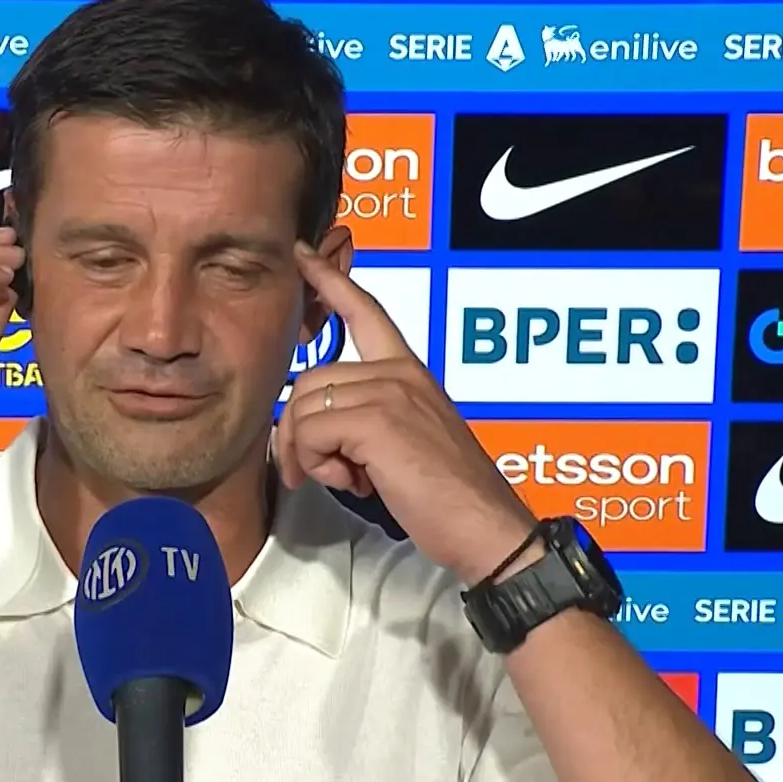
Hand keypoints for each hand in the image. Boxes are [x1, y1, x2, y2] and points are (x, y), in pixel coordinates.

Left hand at [276, 245, 534, 584]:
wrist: (484, 527)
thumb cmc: (448, 496)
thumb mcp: (409, 441)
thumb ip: (370, 419)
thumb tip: (318, 430)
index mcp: (410, 370)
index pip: (366, 311)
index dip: (329, 281)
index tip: (302, 255)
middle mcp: (399, 372)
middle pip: (310, 379)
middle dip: (298, 430)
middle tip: (320, 469)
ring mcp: (390, 392)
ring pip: (305, 407)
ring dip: (309, 453)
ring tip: (344, 478)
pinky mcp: (376, 421)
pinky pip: (310, 432)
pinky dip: (316, 464)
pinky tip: (350, 482)